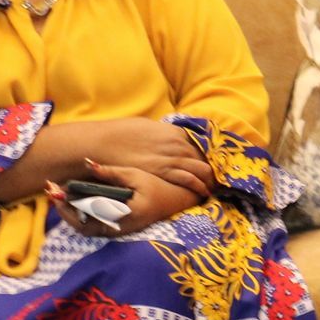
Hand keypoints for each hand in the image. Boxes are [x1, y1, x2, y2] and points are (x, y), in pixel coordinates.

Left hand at [48, 162, 200, 237]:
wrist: (178, 201)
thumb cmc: (159, 187)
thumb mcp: (136, 175)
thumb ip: (111, 172)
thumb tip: (87, 163)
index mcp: (122, 215)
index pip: (86, 217)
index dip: (66, 206)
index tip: (54, 192)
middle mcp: (118, 228)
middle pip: (81, 226)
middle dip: (64, 209)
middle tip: (51, 191)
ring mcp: (118, 232)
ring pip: (86, 228)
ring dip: (71, 213)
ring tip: (60, 195)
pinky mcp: (118, 229)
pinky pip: (94, 226)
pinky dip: (81, 215)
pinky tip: (76, 200)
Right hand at [87, 118, 213, 199]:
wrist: (102, 144)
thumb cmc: (120, 135)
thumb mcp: (146, 127)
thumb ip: (162, 134)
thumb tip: (168, 136)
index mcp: (174, 132)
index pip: (201, 145)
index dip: (208, 156)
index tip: (213, 164)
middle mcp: (177, 144)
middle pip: (205, 158)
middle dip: (213, 169)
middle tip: (217, 179)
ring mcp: (172, 158)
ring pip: (202, 169)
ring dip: (210, 179)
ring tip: (213, 188)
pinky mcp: (164, 172)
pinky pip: (190, 179)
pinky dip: (200, 186)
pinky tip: (204, 192)